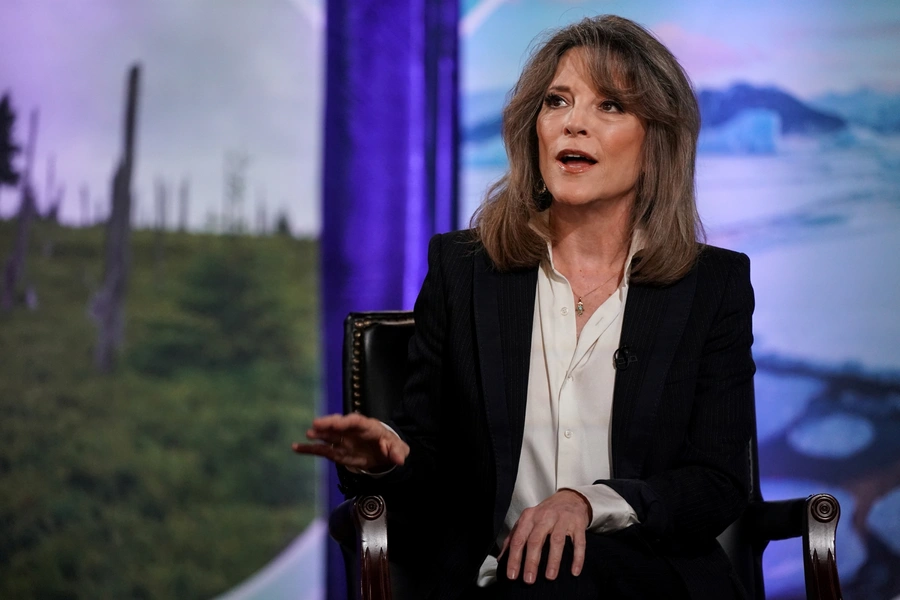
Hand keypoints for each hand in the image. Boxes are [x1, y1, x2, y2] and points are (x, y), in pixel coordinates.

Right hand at [292, 413, 409, 471]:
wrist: (383, 452)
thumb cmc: (390, 446)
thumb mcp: (399, 449)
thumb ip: (398, 452)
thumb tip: (398, 459)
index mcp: (367, 426)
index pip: (355, 421)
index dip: (345, 422)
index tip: (335, 423)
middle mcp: (351, 431)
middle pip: (338, 425)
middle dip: (328, 424)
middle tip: (316, 424)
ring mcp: (342, 440)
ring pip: (328, 436)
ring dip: (318, 434)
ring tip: (308, 434)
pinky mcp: (336, 451)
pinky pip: (321, 449)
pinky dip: (309, 449)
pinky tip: (296, 447)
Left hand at [500, 489, 590, 583]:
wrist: (570, 498)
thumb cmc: (546, 513)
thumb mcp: (528, 520)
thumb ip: (514, 537)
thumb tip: (502, 558)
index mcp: (529, 517)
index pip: (518, 539)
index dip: (514, 558)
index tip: (512, 575)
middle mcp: (544, 516)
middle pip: (535, 540)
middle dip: (531, 562)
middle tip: (529, 579)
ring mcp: (562, 519)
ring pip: (556, 541)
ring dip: (553, 560)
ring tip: (549, 577)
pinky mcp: (578, 524)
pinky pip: (579, 542)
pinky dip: (577, 558)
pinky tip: (574, 571)